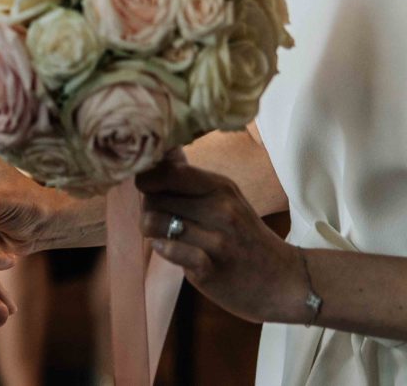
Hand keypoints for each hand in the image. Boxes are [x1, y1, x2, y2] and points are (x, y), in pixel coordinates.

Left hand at [137, 149, 307, 323]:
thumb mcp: (226, 198)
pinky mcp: (210, 268)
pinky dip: (164, 250)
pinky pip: (168, 249)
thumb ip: (192, 178)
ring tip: (167, 236)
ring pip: (153, 222)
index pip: (165, 171)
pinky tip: (175, 252)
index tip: (151, 192)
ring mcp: (216, 239)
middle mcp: (219, 208)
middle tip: (165, 220)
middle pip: (152, 198)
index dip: (148, 180)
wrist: (285, 282)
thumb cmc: (245, 236)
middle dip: (150, 209)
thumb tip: (165, 150)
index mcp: (220, 186)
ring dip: (152, 231)